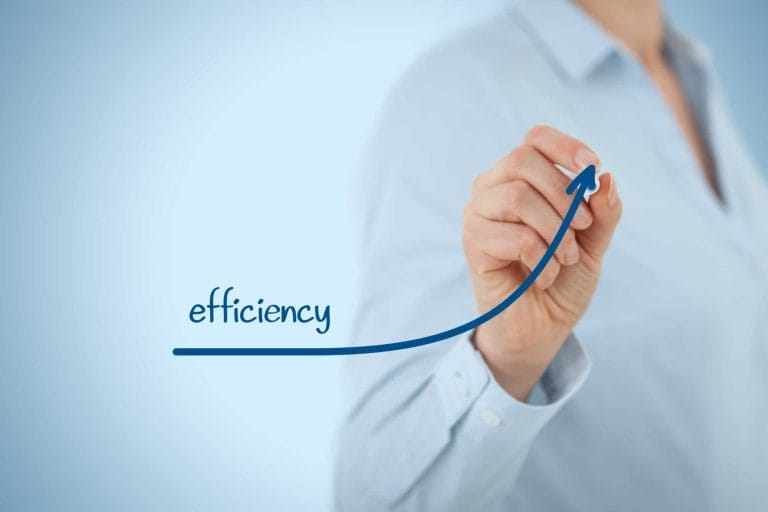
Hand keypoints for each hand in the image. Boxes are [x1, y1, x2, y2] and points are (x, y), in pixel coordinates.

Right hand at [462, 125, 621, 400]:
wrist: (541, 328)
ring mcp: (477, 215)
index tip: (592, 170)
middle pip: (522, 160)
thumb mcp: (593, 242)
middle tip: (583, 228)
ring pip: (517, 197)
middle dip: (563, 193)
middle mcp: (491, 190)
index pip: (535, 139)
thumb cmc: (562, 279)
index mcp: (518, 179)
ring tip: (564, 258)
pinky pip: (515, 236)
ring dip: (554, 230)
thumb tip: (606, 179)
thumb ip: (602, 212)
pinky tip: (544, 275)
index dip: (566, 147)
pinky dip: (541, 258)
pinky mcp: (472, 244)